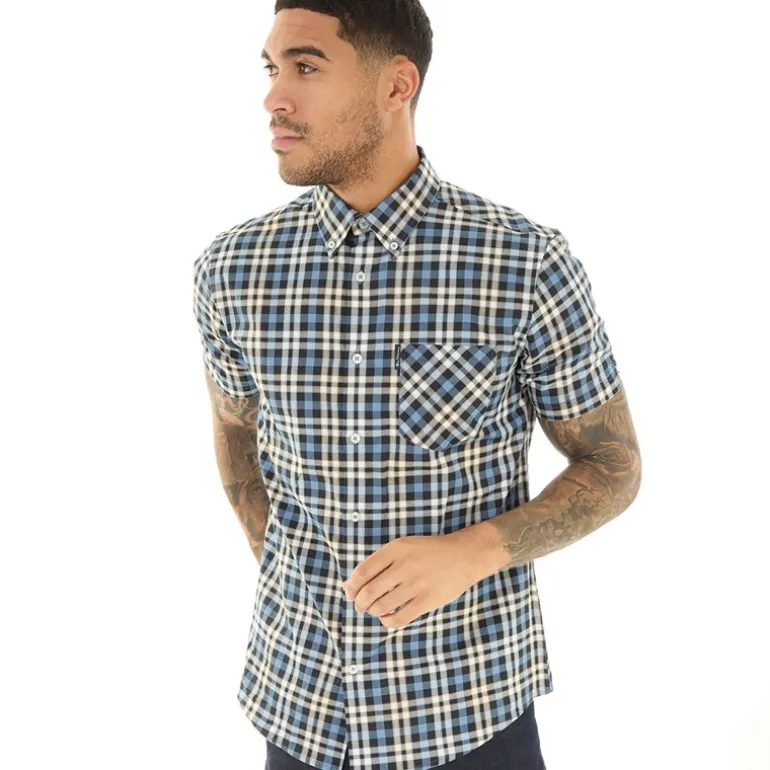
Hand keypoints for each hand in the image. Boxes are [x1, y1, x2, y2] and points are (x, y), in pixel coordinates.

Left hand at [341, 531, 477, 628]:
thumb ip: (376, 564)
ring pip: (381, 606)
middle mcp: (404, 565)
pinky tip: (387, 617)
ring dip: (372, 611)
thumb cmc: (428, 552)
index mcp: (395, 549)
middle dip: (360, 603)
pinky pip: (399, 618)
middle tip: (361, 605)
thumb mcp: (402, 548)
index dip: (352, 586)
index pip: (363, 571)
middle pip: (369, 591)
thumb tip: (347, 585)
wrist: (463, 555)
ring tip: (374, 609)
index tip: (349, 593)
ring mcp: (416, 584)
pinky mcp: (427, 600)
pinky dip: (387, 621)